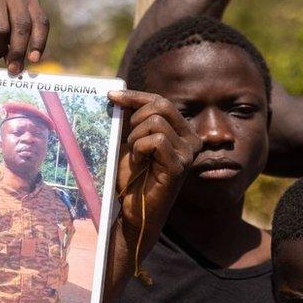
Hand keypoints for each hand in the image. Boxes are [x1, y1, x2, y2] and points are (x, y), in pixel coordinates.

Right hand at [0, 0, 48, 74]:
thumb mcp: (14, 31)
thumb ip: (22, 45)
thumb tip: (21, 67)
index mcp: (29, 0)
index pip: (40, 21)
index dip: (39, 42)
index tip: (33, 60)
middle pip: (21, 25)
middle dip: (18, 50)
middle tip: (13, 68)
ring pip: (0, 30)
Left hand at [109, 90, 200, 254]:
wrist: (132, 207)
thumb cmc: (131, 175)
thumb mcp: (130, 141)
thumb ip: (130, 120)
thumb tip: (118, 94)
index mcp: (182, 131)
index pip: (160, 101)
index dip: (135, 96)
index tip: (111, 95)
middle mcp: (191, 139)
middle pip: (161, 105)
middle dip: (136, 118)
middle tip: (128, 140)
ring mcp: (188, 153)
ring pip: (156, 122)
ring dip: (136, 137)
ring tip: (135, 155)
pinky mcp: (180, 166)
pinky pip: (156, 141)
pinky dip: (139, 148)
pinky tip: (139, 162)